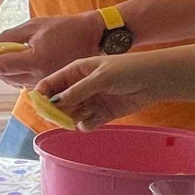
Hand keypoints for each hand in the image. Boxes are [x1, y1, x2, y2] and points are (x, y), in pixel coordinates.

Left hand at [0, 12, 106, 87]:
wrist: (92, 37)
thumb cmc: (64, 28)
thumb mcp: (34, 26)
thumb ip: (9, 36)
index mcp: (36, 61)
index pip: (2, 65)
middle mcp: (40, 77)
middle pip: (5, 76)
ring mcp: (46, 83)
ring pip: (13, 82)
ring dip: (1, 71)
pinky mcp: (49, 84)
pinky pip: (24, 83)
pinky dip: (13, 74)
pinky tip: (11, 62)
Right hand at [34, 53, 163, 130]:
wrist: (154, 80)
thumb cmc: (127, 70)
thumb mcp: (100, 77)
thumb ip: (77, 91)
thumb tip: (54, 103)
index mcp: (75, 71)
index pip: (50, 84)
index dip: (42, 95)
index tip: (40, 107)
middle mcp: (79, 86)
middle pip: (58, 103)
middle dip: (57, 111)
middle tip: (63, 117)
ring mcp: (90, 100)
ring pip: (71, 115)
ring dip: (73, 118)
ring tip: (86, 113)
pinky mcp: (101, 114)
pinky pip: (86, 123)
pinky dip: (87, 124)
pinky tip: (95, 120)